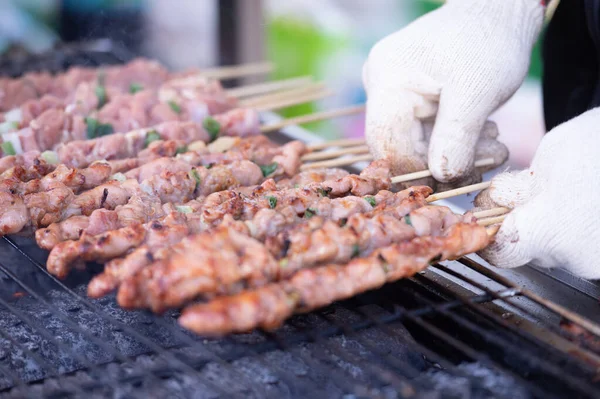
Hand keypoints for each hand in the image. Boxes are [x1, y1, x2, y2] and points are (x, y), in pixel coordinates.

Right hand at [362, 0, 543, 185]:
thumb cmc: (488, 41)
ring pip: (414, 143)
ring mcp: (391, 92)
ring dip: (454, 153)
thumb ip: (457, 135)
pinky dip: (452, 142)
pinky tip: (481, 136)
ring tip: (492, 144)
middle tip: (486, 162)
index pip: (388, 143)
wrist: (497, 11)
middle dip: (442, 162)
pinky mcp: (407, 98)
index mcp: (387, 80)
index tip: (456, 181)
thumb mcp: (477, 91)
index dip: (417, 170)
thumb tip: (441, 177)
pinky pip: (422, 132)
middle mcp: (380, 86)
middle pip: (399, 146)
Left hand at [475, 108, 599, 278]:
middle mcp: (574, 256)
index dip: (491, 233)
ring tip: (568, 195)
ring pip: (554, 250)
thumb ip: (515, 189)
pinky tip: (584, 206)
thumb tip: (494, 205)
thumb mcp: (548, 156)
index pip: (501, 252)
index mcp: (550, 230)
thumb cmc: (598, 144)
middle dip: (523, 223)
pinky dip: (575, 230)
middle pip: (528, 250)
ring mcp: (596, 261)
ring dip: (551, 227)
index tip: (489, 217)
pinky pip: (578, 249)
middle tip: (534, 193)